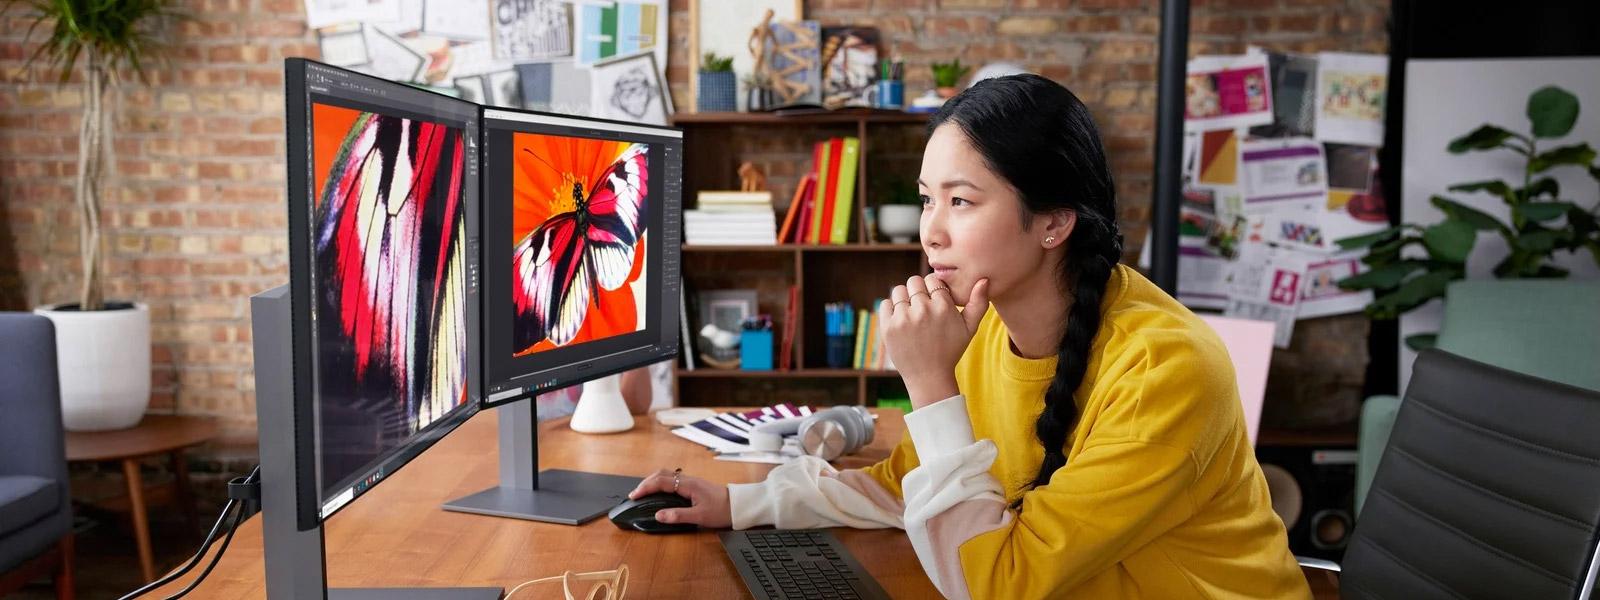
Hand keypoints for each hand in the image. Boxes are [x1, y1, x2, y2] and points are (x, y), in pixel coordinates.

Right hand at [628, 468, 731, 528]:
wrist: (738, 505)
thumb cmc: (722, 510)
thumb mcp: (699, 516)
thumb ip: (678, 515)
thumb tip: (658, 515)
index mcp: (688, 485)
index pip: (661, 482)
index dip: (645, 488)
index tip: (634, 495)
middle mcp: (688, 480)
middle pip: (662, 474)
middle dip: (646, 482)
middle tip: (636, 493)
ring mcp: (691, 481)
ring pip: (667, 475)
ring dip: (654, 481)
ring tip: (644, 491)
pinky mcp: (694, 485)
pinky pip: (673, 479)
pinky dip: (662, 483)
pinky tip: (660, 491)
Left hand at [879, 274, 989, 408]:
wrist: (929, 376)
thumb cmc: (951, 350)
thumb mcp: (970, 328)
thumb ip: (979, 303)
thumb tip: (984, 279)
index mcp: (943, 307)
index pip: (932, 279)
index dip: (933, 288)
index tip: (935, 300)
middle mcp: (923, 310)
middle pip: (914, 281)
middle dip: (918, 291)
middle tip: (922, 306)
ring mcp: (903, 318)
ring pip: (899, 290)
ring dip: (904, 298)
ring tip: (911, 313)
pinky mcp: (888, 327)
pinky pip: (885, 303)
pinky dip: (891, 309)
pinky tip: (900, 320)